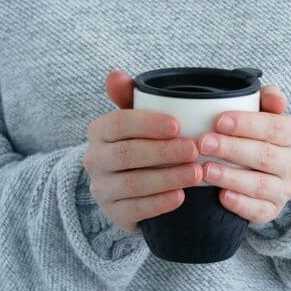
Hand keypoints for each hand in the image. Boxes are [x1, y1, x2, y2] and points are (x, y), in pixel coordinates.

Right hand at [82, 69, 202, 233]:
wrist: (132, 191)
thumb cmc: (140, 145)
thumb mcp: (136, 120)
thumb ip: (129, 97)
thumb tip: (116, 75)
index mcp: (98, 131)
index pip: (119, 123)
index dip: (148, 124)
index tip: (178, 125)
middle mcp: (94, 160)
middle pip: (127, 155)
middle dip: (163, 152)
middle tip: (194, 149)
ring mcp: (102, 190)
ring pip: (132, 184)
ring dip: (167, 178)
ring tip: (196, 174)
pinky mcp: (114, 215)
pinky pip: (135, 210)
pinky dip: (159, 203)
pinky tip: (181, 197)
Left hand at [197, 85, 290, 224]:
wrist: (264, 172)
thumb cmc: (257, 135)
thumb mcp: (264, 111)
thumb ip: (268, 98)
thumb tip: (275, 100)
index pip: (275, 127)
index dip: (247, 124)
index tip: (219, 121)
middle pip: (264, 156)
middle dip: (232, 149)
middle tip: (203, 143)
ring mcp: (284, 190)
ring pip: (260, 185)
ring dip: (231, 177)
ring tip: (205, 170)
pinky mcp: (272, 211)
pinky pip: (259, 210)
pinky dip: (241, 204)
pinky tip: (221, 196)